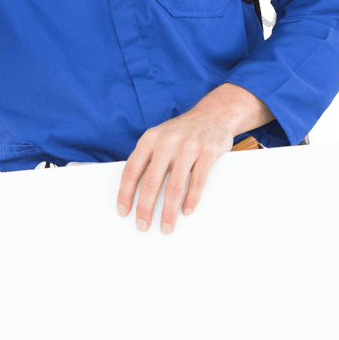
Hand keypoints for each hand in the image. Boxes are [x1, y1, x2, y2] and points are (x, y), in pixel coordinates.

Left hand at [116, 106, 234, 233]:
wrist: (215, 113)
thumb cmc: (183, 132)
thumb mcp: (160, 137)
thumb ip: (148, 158)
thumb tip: (135, 193)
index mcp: (150, 139)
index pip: (132, 170)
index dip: (125, 193)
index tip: (123, 212)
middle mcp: (167, 142)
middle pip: (151, 182)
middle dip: (145, 208)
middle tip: (143, 226)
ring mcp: (188, 146)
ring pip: (175, 186)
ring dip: (169, 211)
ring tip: (166, 226)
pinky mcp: (208, 152)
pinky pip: (198, 181)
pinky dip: (191, 199)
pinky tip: (186, 211)